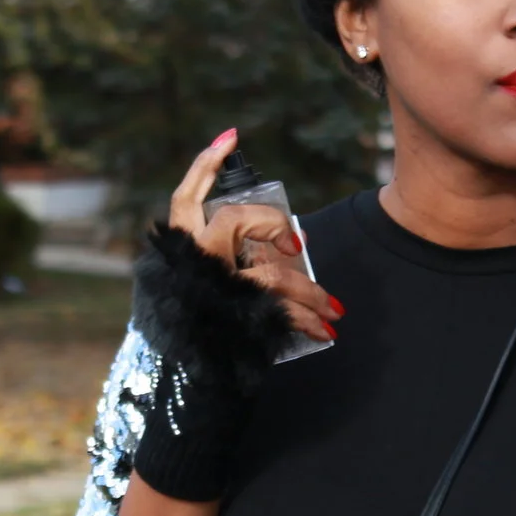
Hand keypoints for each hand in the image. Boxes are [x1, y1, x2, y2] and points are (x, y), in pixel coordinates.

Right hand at [169, 130, 342, 347]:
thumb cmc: (199, 325)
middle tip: (297, 245)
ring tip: (334, 309)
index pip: (186, 197)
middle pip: (232, 221)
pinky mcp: (235, 316)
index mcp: (181, 249)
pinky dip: (307, 318)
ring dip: (310, 291)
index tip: (231, 136)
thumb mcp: (208, 282)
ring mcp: (213, 290)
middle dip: (271, 226)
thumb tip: (296, 244)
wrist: (180, 379)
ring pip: (269, 274)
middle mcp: (193, 264)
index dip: (206, 165)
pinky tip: (324, 330)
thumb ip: (239, 257)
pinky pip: (279, 309)